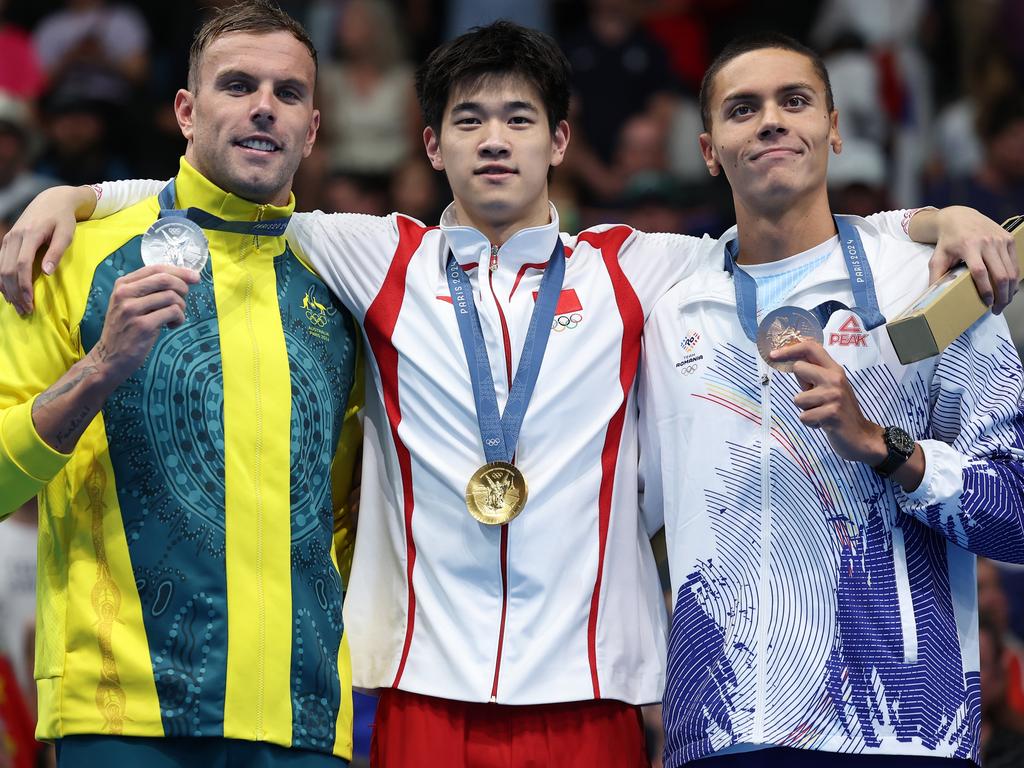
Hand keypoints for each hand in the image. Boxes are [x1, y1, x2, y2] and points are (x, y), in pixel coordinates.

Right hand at [0, 185, 98, 314]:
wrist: (52, 200)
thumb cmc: (63, 219)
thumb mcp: (66, 233)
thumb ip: (57, 252)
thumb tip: (47, 272)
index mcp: (29, 235)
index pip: (22, 265)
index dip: (24, 286)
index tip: (30, 303)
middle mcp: (14, 237)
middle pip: (8, 270)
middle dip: (15, 292)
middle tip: (25, 310)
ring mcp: (8, 239)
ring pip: (0, 268)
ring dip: (7, 289)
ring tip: (18, 306)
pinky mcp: (7, 241)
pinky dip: (2, 280)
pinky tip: (9, 293)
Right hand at [90, 265, 199, 386]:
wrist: (110, 357)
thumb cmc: (126, 329)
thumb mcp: (129, 303)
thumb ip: (148, 290)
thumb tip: (183, 278)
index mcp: (123, 284)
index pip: (156, 269)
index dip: (179, 271)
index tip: (195, 277)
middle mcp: (125, 294)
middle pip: (165, 279)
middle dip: (183, 287)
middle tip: (185, 298)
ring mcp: (132, 309)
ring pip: (172, 297)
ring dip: (181, 307)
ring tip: (175, 317)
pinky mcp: (142, 326)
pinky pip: (173, 313)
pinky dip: (179, 319)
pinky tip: (171, 326)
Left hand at [769, 339, 886, 464]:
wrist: (860, 436)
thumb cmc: (839, 411)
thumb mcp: (828, 387)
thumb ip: (812, 375)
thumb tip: (789, 362)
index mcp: (834, 369)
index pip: (811, 348)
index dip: (789, 349)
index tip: (773, 355)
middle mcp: (835, 378)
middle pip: (799, 368)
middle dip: (800, 387)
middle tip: (816, 400)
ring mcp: (834, 395)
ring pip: (798, 398)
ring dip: (806, 410)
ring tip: (821, 413)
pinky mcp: (831, 413)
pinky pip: (804, 417)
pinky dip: (810, 423)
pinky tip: (823, 423)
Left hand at [926, 206, 1017, 313]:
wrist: (959, 217)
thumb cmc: (947, 241)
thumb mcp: (937, 257)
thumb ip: (936, 276)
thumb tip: (932, 296)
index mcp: (969, 246)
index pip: (980, 272)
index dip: (985, 290)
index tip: (986, 303)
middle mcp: (987, 242)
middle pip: (1001, 274)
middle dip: (1001, 295)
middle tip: (997, 309)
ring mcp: (1000, 239)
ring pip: (1011, 270)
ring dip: (1010, 290)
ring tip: (1003, 302)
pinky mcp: (1008, 238)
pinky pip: (1015, 262)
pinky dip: (1014, 277)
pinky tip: (1009, 288)